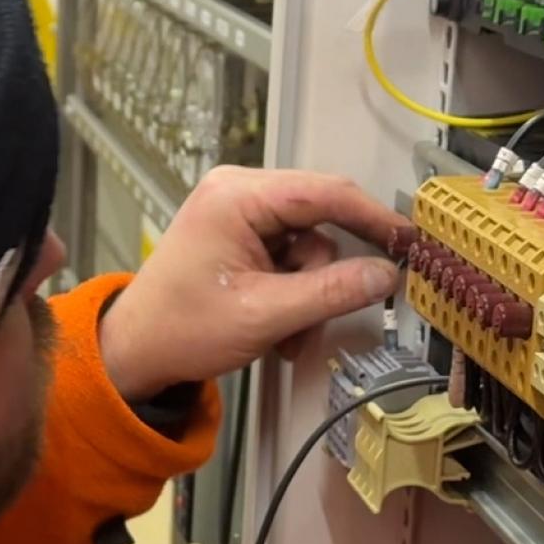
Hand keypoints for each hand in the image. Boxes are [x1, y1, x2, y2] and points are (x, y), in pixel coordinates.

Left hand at [98, 166, 409, 399]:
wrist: (133, 352)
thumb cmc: (181, 330)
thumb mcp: (265, 315)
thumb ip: (331, 293)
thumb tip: (387, 275)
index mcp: (237, 195)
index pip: (326, 192)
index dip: (374, 218)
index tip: (409, 243)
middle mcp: (238, 191)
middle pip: (320, 219)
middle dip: (325, 275)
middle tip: (327, 312)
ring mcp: (238, 212)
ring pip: (309, 245)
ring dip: (309, 294)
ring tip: (286, 334)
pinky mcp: (239, 235)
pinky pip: (290, 257)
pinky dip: (293, 294)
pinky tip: (277, 326)